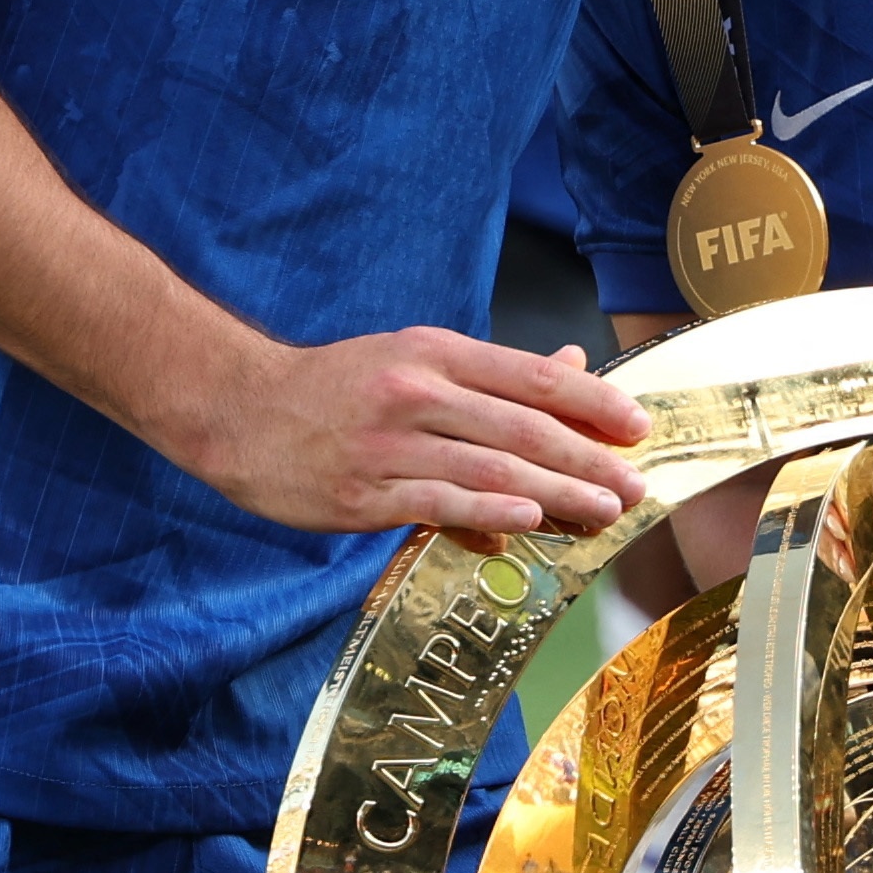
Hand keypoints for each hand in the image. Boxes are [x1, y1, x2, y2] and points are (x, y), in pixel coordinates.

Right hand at [195, 327, 651, 548]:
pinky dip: (489, 509)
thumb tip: (571, 365)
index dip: (591, 401)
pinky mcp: (362, 493)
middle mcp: (416, 392)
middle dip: (588, 458)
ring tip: (603, 510)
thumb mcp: (411, 359)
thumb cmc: (333, 387)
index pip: (531, 375)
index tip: (637, 426)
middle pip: (522, 425)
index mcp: (433, 352)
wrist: (236, 408)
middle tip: (635, 485)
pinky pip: (438, 501)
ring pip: (490, 466)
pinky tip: (529, 520)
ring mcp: (389, 444)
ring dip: (556, 492)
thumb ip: (492, 375)